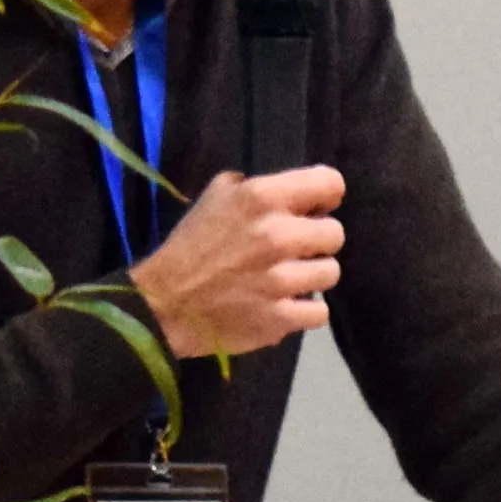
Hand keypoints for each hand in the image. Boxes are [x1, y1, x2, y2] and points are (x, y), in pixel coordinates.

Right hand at [129, 164, 344, 358]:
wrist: (165, 303)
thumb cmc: (191, 245)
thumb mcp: (216, 197)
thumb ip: (255, 188)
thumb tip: (293, 193)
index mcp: (261, 198)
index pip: (330, 183)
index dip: (326, 196)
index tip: (315, 209)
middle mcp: (277, 235)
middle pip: (335, 233)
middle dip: (316, 241)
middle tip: (293, 250)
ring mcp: (281, 280)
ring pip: (330, 273)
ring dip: (311, 276)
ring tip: (286, 279)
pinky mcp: (280, 318)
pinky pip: (320, 312)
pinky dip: (305, 311)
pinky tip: (285, 304)